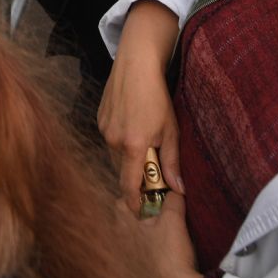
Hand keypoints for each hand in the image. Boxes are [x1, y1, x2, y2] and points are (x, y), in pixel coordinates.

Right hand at [100, 1, 183, 200]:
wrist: (136, 64)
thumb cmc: (157, 96)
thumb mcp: (171, 130)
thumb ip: (172, 162)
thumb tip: (178, 190)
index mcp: (133, 145)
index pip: (129, 185)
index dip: (133, 202)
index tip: (138, 213)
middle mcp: (113, 140)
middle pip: (122, 170)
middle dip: (134, 177)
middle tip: (151, 173)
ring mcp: (104, 128)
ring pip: (115, 155)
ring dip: (127, 158)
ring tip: (143, 143)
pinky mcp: (99, 118)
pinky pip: (109, 139)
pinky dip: (121, 142)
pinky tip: (133, 127)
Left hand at [124, 189, 204, 277]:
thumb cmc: (169, 255)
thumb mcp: (173, 220)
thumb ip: (172, 200)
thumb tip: (175, 190)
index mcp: (123, 225)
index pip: (121, 201)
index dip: (136, 194)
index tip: (152, 193)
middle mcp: (120, 241)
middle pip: (128, 219)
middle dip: (143, 213)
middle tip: (160, 211)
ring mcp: (128, 257)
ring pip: (134, 237)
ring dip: (146, 232)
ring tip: (165, 231)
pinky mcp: (138, 270)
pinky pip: (141, 253)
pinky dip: (150, 249)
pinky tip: (165, 250)